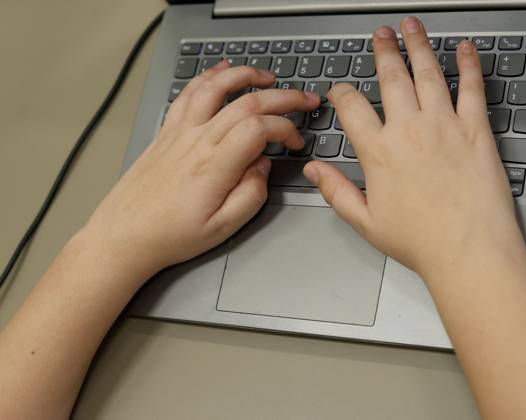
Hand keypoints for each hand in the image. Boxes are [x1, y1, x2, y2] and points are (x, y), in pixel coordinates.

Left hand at [85, 61, 319, 278]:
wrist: (123, 236)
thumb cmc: (170, 236)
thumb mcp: (222, 228)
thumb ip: (251, 194)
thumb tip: (263, 165)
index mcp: (215, 166)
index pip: (260, 128)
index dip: (287, 128)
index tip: (296, 141)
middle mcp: (197, 141)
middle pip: (246, 102)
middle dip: (283, 96)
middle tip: (305, 98)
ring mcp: (179, 133)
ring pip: (215, 87)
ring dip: (244, 75)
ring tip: (267, 76)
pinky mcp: (166, 132)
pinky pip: (187, 94)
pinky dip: (207, 77)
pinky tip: (219, 72)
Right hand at [304, 17, 522, 279]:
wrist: (469, 250)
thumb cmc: (420, 241)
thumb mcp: (365, 221)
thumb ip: (336, 191)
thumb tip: (314, 171)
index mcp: (379, 152)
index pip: (351, 107)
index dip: (340, 93)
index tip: (339, 90)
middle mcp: (409, 130)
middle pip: (391, 77)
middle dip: (384, 51)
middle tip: (382, 34)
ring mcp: (444, 125)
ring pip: (428, 73)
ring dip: (418, 45)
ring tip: (412, 26)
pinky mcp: (476, 130)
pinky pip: (471, 88)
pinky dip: (468, 65)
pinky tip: (465, 49)